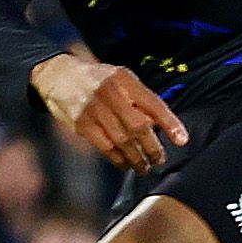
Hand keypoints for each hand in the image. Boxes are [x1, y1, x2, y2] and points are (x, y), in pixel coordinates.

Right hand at [34, 51, 187, 170]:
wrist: (59, 75)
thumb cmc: (97, 80)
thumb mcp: (121, 79)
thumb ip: (140, 99)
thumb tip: (162, 125)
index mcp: (125, 79)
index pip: (153, 103)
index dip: (170, 123)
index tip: (182, 140)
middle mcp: (111, 93)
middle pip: (139, 126)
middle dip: (152, 147)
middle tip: (159, 159)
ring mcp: (94, 109)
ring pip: (123, 140)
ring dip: (137, 158)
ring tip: (144, 167)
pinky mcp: (82, 124)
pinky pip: (105, 146)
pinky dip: (118, 159)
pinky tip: (125, 164)